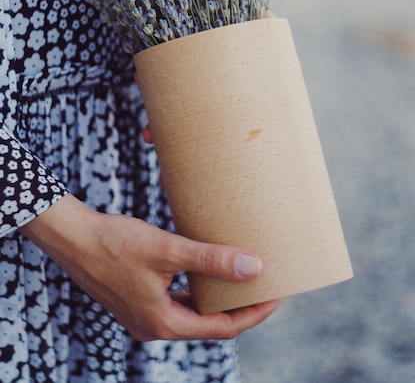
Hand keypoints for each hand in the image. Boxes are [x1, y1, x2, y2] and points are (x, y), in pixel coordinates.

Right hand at [20, 195, 282, 340]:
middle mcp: (154, 326)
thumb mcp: (169, 250)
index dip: (253, 313)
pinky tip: (203, 270)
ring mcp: (143, 315)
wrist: (72, 238)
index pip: (222, 328)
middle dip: (237, 306)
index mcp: (164, 323)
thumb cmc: (116, 242)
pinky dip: (195, 289)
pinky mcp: (137, 300)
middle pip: (208, 323)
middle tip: (263, 285)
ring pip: (192, 312)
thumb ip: (211, 260)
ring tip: (239, 277)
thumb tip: (253, 267)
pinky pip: (176, 301)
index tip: (276, 295)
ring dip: (215, 297)